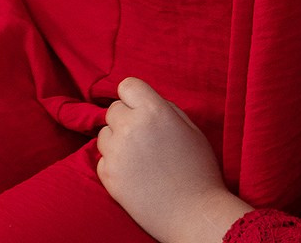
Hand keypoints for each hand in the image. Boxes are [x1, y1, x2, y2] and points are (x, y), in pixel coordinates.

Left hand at [96, 78, 250, 242]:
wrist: (194, 215)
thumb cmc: (198, 171)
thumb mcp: (190, 128)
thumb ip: (164, 108)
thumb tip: (143, 102)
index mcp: (154, 111)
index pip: (127, 85)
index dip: (133, 97)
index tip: (140, 109)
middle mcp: (131, 127)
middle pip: (113, 110)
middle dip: (126, 120)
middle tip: (144, 139)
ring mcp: (117, 152)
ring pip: (104, 134)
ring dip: (116, 141)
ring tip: (139, 159)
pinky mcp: (109, 177)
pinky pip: (102, 160)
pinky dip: (114, 165)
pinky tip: (134, 175)